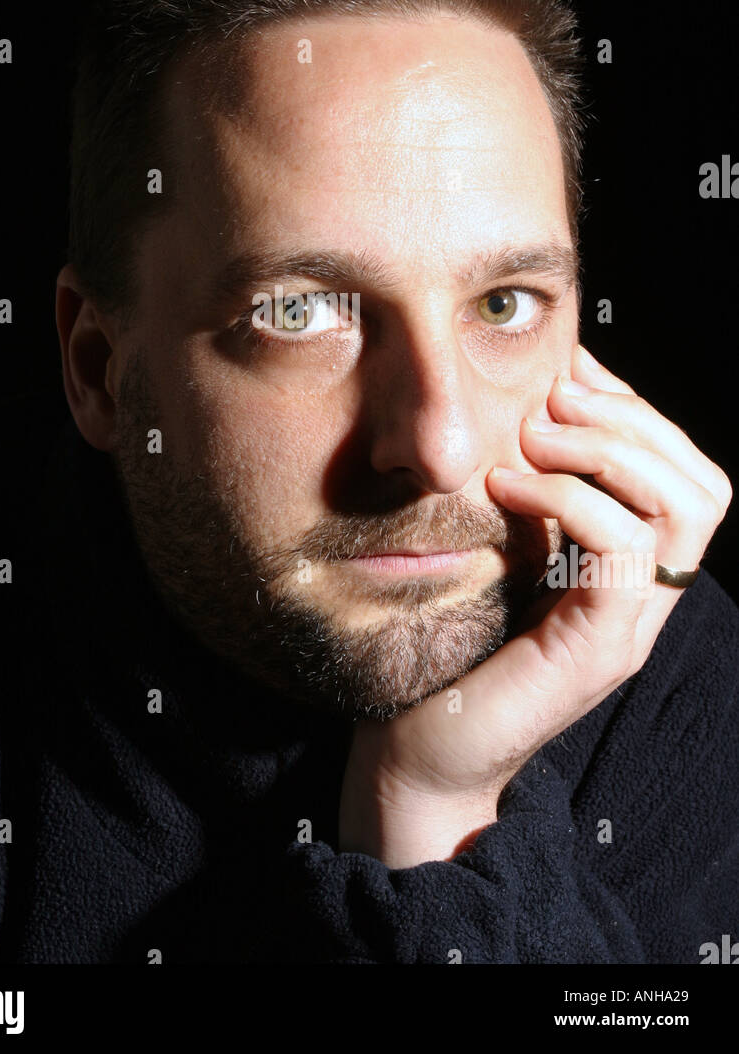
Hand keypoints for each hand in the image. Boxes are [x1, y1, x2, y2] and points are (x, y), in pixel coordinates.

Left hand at [338, 344, 731, 866]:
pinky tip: (506, 485)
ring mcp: (631, 627)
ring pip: (683, 508)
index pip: (682, 471)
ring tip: (532, 436)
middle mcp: (646, 598)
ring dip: (606, 450)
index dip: (633, 407)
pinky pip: (621, 551)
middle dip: (633, 418)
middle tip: (554, 399)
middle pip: (703, 484)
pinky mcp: (598, 648)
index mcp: (629, 572)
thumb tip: (519, 405)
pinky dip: (569, 499)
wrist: (419, 752)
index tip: (567, 371)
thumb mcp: (497, 552)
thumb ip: (524, 496)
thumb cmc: (447, 646)